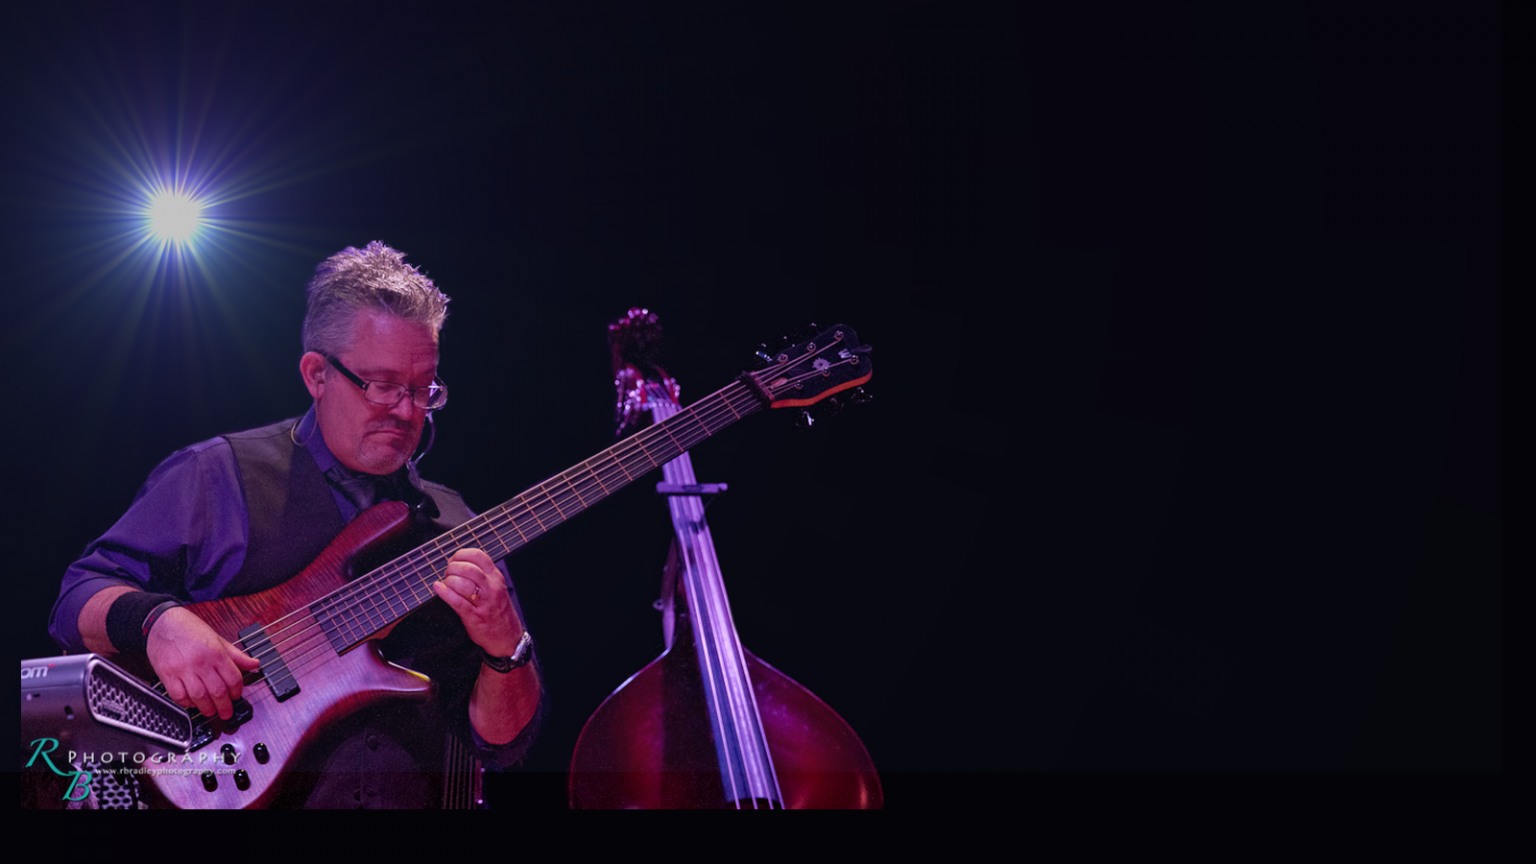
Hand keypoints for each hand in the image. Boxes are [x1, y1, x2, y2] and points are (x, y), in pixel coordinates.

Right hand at [146, 607, 260, 720]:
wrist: (162, 623)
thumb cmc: (190, 629)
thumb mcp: (218, 639)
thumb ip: (236, 655)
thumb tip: (254, 664)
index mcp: (216, 652)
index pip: (233, 678)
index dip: (237, 691)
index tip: (236, 696)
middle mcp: (201, 662)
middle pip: (218, 691)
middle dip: (224, 706)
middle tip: (226, 713)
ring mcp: (183, 670)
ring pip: (199, 697)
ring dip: (207, 708)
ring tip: (211, 711)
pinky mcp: (167, 675)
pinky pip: (179, 696)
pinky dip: (187, 703)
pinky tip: (192, 703)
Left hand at [432, 548, 523, 656]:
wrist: (507, 637)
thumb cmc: (498, 612)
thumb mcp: (496, 588)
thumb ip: (482, 575)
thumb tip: (458, 564)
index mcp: (496, 578)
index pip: (478, 556)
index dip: (461, 554)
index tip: (454, 560)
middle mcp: (491, 588)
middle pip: (468, 568)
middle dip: (452, 568)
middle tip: (448, 574)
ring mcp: (484, 602)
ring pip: (462, 583)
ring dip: (448, 581)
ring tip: (446, 583)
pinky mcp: (474, 616)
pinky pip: (457, 601)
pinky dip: (445, 593)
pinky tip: (438, 588)